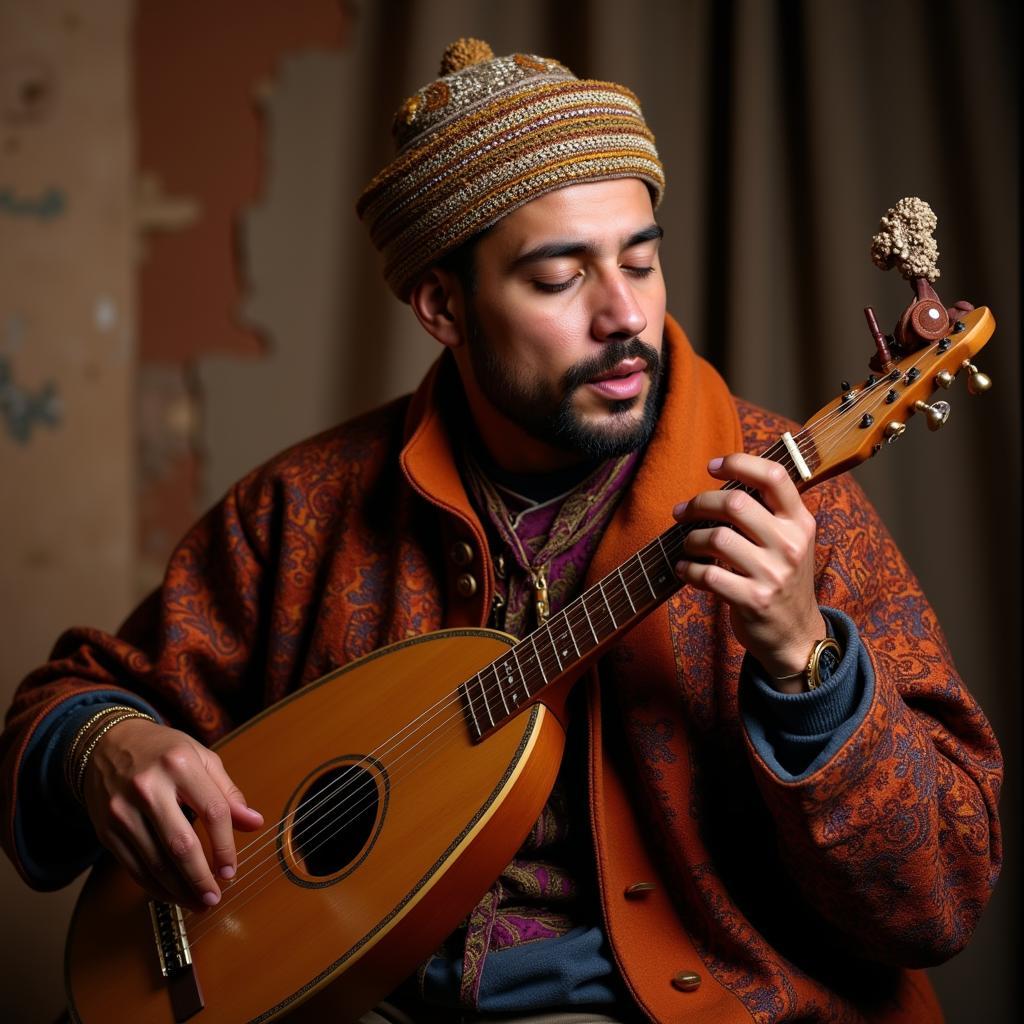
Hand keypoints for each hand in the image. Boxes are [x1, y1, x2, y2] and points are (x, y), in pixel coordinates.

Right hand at [81, 718, 263, 910]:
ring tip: (198, 902)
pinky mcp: (107, 830)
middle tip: (215, 898)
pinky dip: (155, 887)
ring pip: (155, 863)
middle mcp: (149, 787)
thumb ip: (228, 793)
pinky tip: (172, 894)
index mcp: (180, 764)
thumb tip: (255, 823)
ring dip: (180, 890)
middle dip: (201, 878)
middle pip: (181, 844)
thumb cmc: (162, 751)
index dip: (226, 846)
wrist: (106, 745)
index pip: (213, 811)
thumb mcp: (201, 758)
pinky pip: (134, 868)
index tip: (231, 870)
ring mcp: (123, 811)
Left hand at [673, 453, 824, 683]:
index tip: (713, 466)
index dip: (740, 463)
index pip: (774, 476)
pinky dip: (688, 569)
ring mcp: (773, 574)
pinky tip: (685, 569)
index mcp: (800, 523)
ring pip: (716, 538)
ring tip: (687, 545)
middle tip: (682, 511)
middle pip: (734, 503)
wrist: (796, 635)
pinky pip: (708, 574)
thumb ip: (767, 513)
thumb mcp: (789, 542)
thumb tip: (724, 477)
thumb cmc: (782, 579)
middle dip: (699, 503)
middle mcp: (790, 545)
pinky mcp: (753, 600)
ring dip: (690, 539)